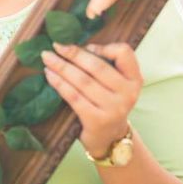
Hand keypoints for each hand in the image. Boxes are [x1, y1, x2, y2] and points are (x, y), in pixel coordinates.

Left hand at [41, 42, 142, 158]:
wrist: (110, 138)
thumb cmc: (109, 103)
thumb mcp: (117, 85)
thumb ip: (106, 66)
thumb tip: (73, 45)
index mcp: (134, 79)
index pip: (124, 53)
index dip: (104, 47)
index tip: (86, 47)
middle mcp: (128, 93)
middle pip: (97, 66)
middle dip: (73, 54)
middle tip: (55, 45)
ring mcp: (113, 108)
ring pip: (83, 81)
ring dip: (61, 67)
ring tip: (47, 58)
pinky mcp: (97, 120)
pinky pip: (74, 97)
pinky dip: (59, 83)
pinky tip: (49, 75)